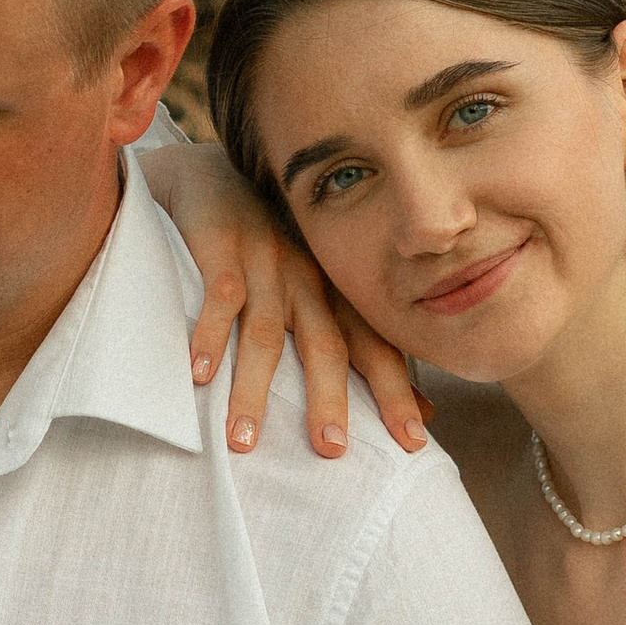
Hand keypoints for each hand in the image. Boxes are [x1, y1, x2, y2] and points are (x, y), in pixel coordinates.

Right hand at [137, 137, 425, 457]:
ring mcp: (265, 262)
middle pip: (325, 345)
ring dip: (252, 389)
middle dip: (330, 398)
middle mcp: (308, 280)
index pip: (373, 347)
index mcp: (336, 293)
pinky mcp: (220, 247)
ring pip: (264, 334)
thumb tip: (428, 409)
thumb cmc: (275, 250)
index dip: (394, 392)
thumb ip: (367, 345)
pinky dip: (207, 335)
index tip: (413, 442)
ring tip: (243, 442)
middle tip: (331, 449)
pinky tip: (197, 374)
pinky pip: (218, 296)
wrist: (215, 175)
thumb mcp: (324, 290)